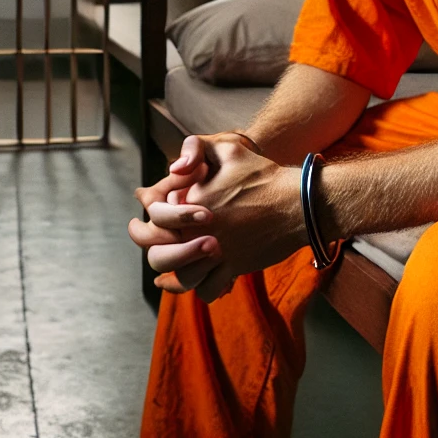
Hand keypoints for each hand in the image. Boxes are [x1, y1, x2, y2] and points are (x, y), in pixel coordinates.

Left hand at [131, 133, 304, 302]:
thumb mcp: (230, 148)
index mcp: (194, 203)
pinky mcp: (234, 267)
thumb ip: (196, 148)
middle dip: (149, 251)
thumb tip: (173, 167)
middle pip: (160, 254)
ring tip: (167, 274)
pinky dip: (203, 290)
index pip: (156, 216)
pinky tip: (201, 283)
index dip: (145, 217)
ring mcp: (217, 253)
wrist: (298, 203)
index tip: (139, 217)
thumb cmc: (264, 175)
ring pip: (183, 277)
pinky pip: (208, 289)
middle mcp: (200, 231)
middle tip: (146, 245)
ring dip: (176, 275)